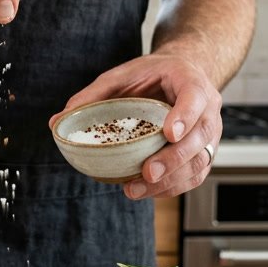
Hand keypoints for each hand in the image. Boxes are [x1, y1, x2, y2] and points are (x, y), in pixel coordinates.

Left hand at [54, 51, 221, 198]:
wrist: (180, 76)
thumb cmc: (152, 75)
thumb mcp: (122, 75)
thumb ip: (93, 95)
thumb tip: (57, 121)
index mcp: (190, 80)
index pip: (195, 97)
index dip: (185, 116)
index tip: (169, 132)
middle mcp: (208, 108)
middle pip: (200, 136)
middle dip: (174, 158)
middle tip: (148, 172)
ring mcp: (210, 133)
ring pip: (199, 161)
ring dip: (170, 180)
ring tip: (136, 189)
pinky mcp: (203, 153)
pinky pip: (194, 175)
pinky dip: (172, 187)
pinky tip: (146, 191)